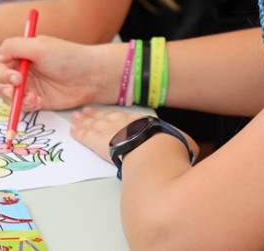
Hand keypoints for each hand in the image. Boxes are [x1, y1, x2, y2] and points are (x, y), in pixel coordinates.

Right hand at [0, 35, 115, 110]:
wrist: (89, 76)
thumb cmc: (67, 56)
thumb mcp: (39, 46)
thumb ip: (13, 47)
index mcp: (18, 53)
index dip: (0, 71)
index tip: (15, 75)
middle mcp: (18, 69)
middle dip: (0, 86)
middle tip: (17, 87)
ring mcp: (25, 86)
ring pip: (3, 96)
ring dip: (13, 98)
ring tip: (31, 97)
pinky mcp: (33, 101)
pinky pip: (18, 107)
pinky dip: (24, 106)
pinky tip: (37, 102)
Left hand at [70, 107, 199, 163]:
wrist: (155, 151)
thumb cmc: (170, 148)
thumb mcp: (184, 143)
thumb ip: (182, 143)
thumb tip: (190, 148)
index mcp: (143, 122)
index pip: (126, 118)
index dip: (115, 116)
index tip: (111, 114)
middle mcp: (125, 122)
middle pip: (107, 117)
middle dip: (95, 115)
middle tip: (84, 112)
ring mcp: (111, 130)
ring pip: (94, 124)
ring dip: (84, 121)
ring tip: (76, 119)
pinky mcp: (99, 142)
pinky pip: (86, 136)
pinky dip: (78, 133)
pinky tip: (73, 131)